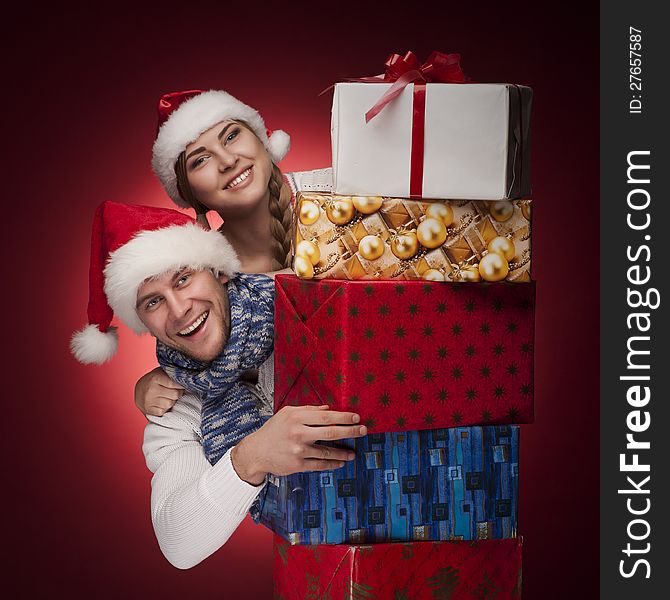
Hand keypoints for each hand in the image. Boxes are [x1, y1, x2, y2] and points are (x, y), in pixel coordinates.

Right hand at [134, 366, 184, 416]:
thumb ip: (172, 374)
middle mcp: (151, 389)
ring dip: (172, 401)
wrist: (139, 390)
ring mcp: (149, 401)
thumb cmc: (154, 380)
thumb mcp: (161, 372)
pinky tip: (162, 403)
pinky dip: (165, 408)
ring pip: (170, 404)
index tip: (182, 385)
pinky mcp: (148, 410)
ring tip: (167, 397)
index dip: (181, 385)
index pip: (174, 383)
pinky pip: (163, 411)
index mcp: (155, 378)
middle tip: (175, 391)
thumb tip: (187, 376)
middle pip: (175, 395)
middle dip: (178, 393)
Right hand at [231, 405, 366, 484]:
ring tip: (353, 453)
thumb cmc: (273, 430)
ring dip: (343, 452)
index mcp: (296, 418)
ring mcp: (298, 450)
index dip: (343, 417)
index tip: (356, 417)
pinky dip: (332, 464)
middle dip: (350, 431)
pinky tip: (341, 463)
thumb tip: (329, 408)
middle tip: (363, 430)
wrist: (256, 452)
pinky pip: (319, 465)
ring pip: (327, 451)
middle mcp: (298, 433)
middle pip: (330, 432)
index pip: (326, 416)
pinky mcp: (298, 465)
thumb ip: (308, 410)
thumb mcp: (287, 414)